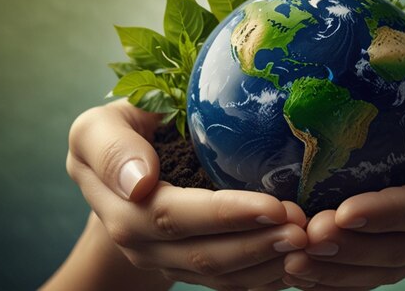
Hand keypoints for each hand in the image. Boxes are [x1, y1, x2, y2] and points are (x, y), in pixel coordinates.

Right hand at [66, 99, 307, 289]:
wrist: (113, 174)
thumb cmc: (114, 136)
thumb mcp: (97, 129)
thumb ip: (111, 149)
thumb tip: (139, 183)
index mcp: (124, 209)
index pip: (177, 217)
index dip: (227, 216)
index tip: (275, 206)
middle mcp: (142, 245)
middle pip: (206, 254)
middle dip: (259, 244)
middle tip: (305, 228)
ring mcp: (165, 261)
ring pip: (221, 276)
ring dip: (267, 264)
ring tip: (308, 244)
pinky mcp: (185, 267)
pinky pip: (227, 283)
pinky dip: (263, 277)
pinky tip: (294, 264)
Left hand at [280, 100, 404, 289]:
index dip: (387, 214)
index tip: (345, 212)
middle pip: (397, 249)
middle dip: (351, 247)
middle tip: (309, 236)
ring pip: (377, 272)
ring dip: (335, 271)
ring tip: (295, 264)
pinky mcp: (397, 264)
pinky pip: (366, 281)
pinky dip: (332, 284)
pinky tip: (299, 278)